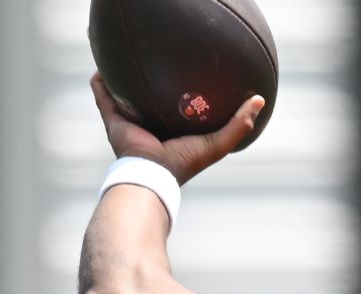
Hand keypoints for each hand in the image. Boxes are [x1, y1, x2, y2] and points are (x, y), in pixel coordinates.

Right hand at [90, 72, 264, 184]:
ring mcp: (130, 122)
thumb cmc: (186, 161)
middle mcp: (151, 125)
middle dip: (152, 79)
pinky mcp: (113, 120)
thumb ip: (240, 124)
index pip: (181, 107)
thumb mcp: (219, 142)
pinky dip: (100, 82)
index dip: (186, 91)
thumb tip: (260, 99)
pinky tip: (102, 64)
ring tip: (124, 54)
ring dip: (122, 77)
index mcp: (175, 130)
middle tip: (157, 57)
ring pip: (124, 94)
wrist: (153, 173)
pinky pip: (103, 96)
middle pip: (151, 97)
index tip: (191, 71)